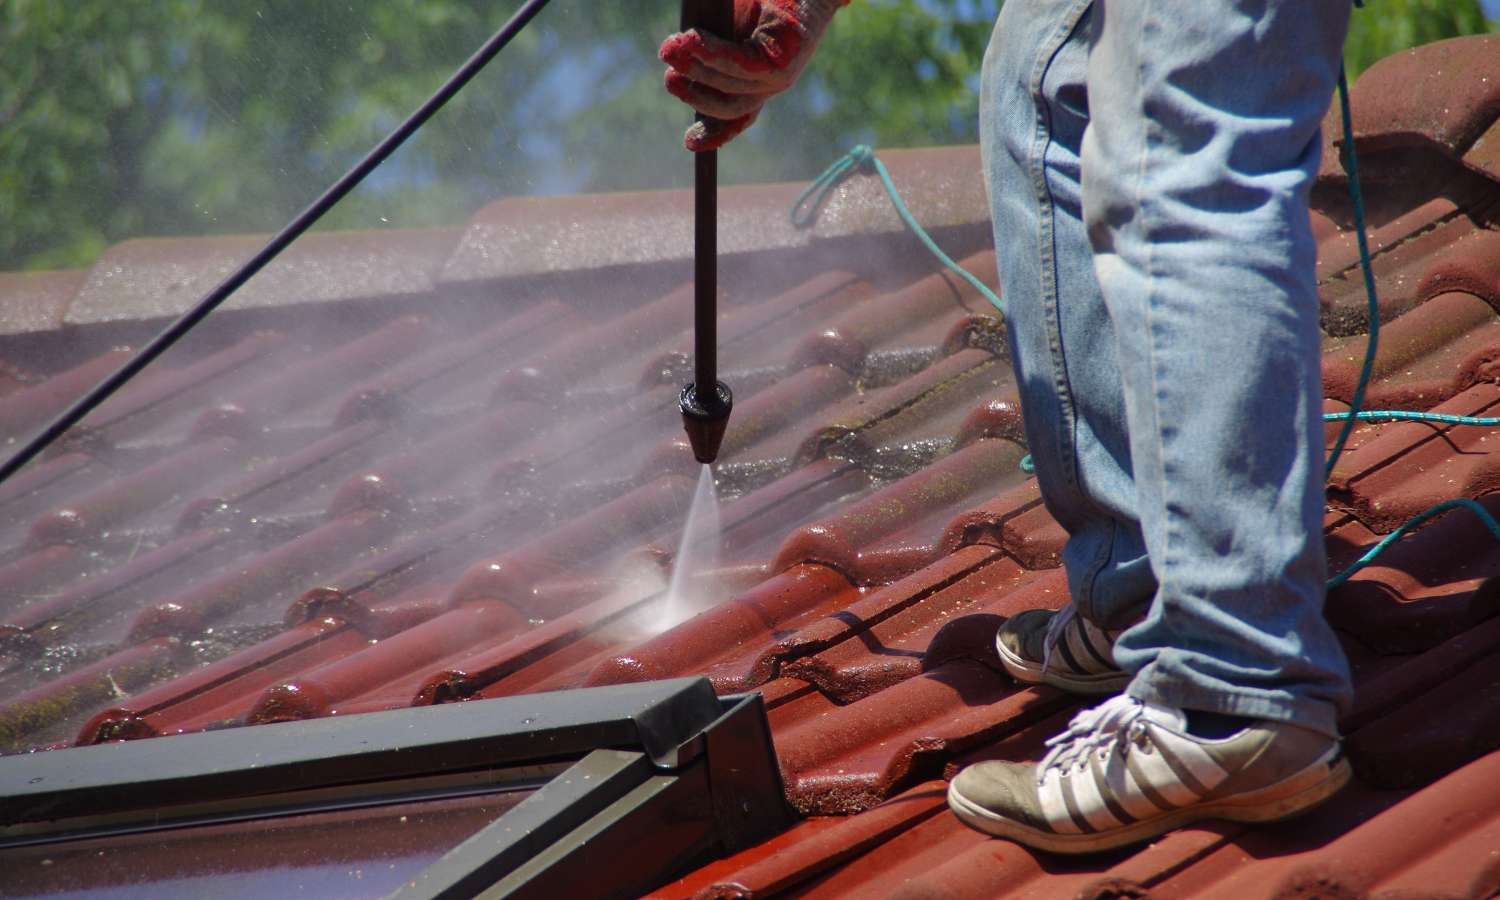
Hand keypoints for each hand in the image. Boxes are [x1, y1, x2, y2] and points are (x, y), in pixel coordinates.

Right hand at [660, 0, 849, 151]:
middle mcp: (771, 85)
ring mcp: (779, 78)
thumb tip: (676, 55)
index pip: (735, 117)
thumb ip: (709, 47)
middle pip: (728, 106)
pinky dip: (713, 54)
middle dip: (693, 95)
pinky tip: (692, 39)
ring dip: (697, 69)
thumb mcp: (731, 26)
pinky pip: (741, 65)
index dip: (713, 134)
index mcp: (760, 82)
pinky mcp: (783, 63)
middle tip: (667, 76)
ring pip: (730, 86)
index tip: (690, 143)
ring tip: (672, 48)